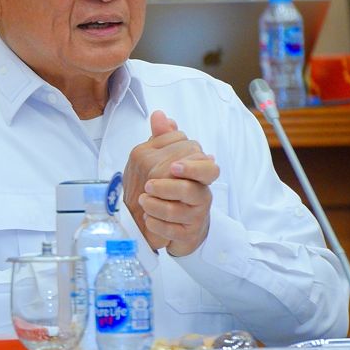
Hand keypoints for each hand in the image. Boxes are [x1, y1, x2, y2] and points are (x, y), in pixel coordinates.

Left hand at [124, 110, 218, 255]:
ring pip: (179, 211)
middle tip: (149, 185)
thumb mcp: (163, 160)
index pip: (207, 168)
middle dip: (169, 187)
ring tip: (142, 200)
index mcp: (198, 175)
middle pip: (192, 190)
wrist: (167, 219)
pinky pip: (173, 231)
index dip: (192, 167)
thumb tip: (160, 116)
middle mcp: (200, 195)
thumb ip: (164, 139)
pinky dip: (156, 224)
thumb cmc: (167, 188)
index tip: (173, 166)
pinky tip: (146, 218)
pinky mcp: (186, 234)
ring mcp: (194, 216)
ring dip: (157, 206)